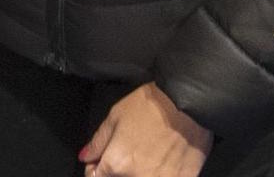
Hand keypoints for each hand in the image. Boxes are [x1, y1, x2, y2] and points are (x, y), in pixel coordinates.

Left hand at [80, 84, 210, 176]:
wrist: (189, 103)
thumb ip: (98, 142)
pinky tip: (165, 162)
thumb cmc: (152, 105)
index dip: (95, 168)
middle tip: (129, 154)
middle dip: (118, 171)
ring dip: (140, 173)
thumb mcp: (116, 116)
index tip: (101, 160)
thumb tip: (85, 157)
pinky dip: (161, 174)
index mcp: (116, 164)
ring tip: (149, 156)